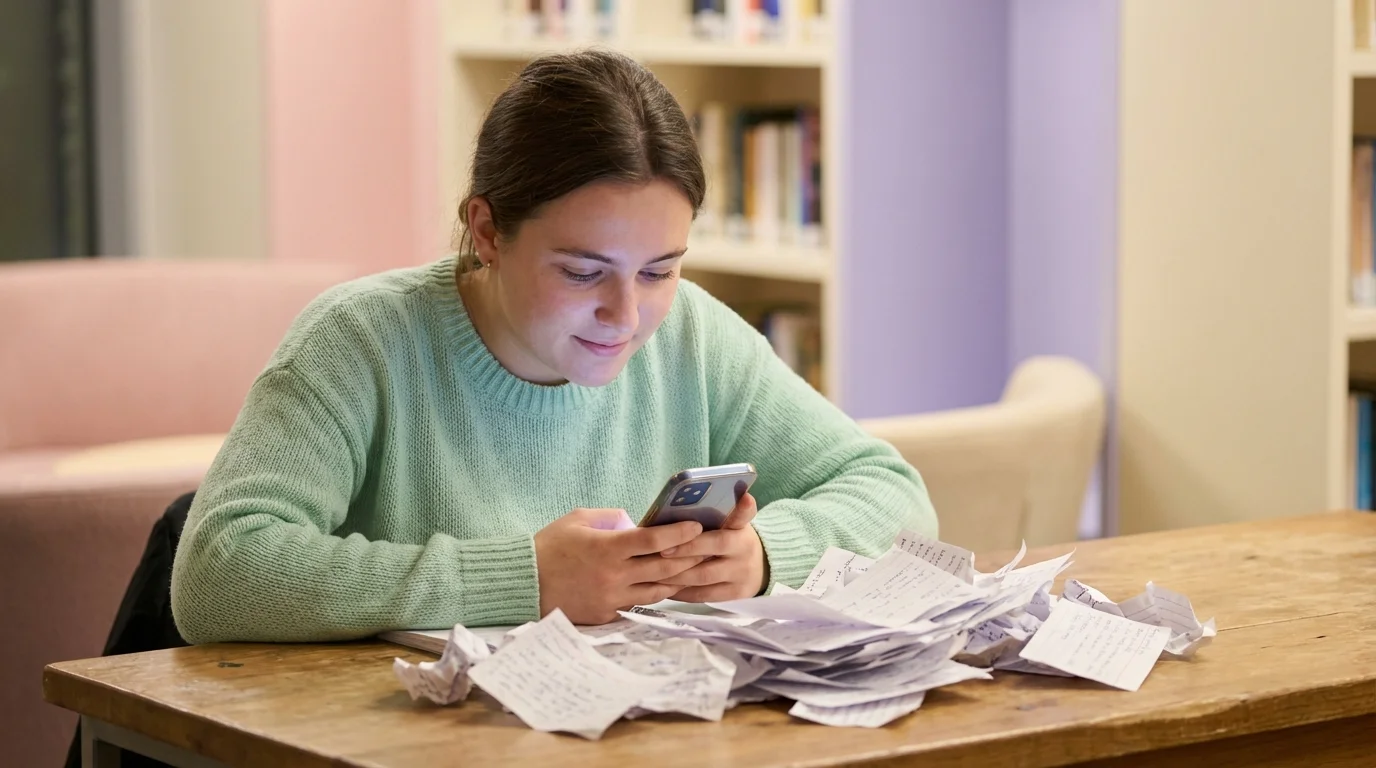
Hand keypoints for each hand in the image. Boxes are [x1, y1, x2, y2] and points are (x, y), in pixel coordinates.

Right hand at [533, 508, 705, 624]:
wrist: (524, 585)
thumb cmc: (549, 547)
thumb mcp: (577, 520)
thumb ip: (610, 518)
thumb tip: (633, 521)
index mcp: (608, 548)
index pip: (654, 540)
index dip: (679, 533)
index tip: (696, 526)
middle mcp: (615, 575)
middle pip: (664, 568)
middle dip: (689, 557)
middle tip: (708, 547)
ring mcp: (612, 598)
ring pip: (658, 590)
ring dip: (678, 579)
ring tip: (695, 569)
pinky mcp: (607, 614)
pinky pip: (639, 604)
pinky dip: (655, 594)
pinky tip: (667, 586)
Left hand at [656, 493, 766, 601]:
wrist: (757, 570)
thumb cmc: (730, 541)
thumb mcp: (729, 525)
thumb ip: (714, 515)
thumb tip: (681, 501)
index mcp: (742, 527)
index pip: (744, 514)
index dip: (743, 508)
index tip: (743, 499)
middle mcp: (744, 548)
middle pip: (717, 544)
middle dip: (687, 547)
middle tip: (662, 549)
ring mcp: (741, 573)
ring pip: (705, 575)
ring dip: (677, 574)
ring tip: (654, 571)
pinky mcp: (735, 594)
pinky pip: (703, 595)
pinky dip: (682, 592)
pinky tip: (665, 587)